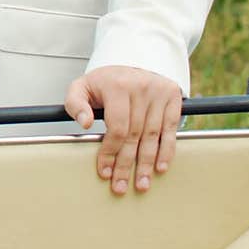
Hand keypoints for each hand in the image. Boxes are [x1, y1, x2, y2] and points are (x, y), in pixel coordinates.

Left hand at [65, 66, 181, 194]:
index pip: (116, 127)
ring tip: (141, 184)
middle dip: (126, 165)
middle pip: (134, 135)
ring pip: (152, 136)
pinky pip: (171, 129)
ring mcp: (159, 92)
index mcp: (117, 85)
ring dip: (147, 163)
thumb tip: (84, 123)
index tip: (104, 171)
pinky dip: (167, 150)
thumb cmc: (105, 82)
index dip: (110, 152)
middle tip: (120, 186)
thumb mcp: (82, 87)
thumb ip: (75, 103)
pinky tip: (160, 167)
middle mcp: (141, 87)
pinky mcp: (172, 97)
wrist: (132, 61)